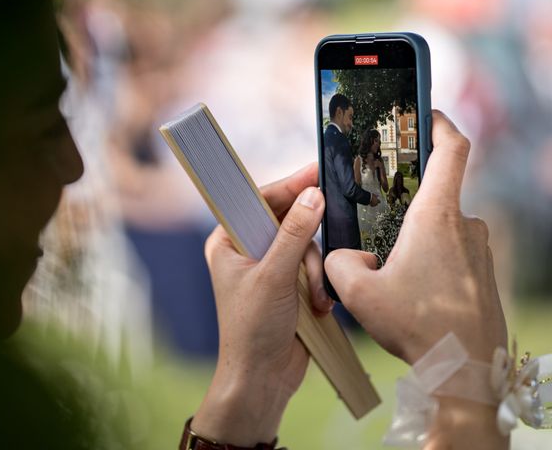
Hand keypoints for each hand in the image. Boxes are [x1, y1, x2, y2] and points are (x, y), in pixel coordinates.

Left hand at [192, 163, 333, 445]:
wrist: (262, 377)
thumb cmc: (252, 329)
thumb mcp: (274, 277)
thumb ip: (294, 235)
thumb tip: (312, 196)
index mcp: (228, 242)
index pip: (258, 200)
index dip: (287, 186)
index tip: (314, 172)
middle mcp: (247, 250)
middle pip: (287, 221)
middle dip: (306, 243)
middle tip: (323, 238)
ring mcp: (269, 267)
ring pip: (305, 246)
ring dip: (314, 272)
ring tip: (314, 299)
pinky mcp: (288, 284)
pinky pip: (312, 267)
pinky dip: (319, 284)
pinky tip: (318, 306)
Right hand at [325, 111, 507, 448]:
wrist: (466, 369)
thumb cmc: (418, 326)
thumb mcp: (358, 292)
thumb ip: (338, 262)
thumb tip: (343, 256)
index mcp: (437, 217)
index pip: (453, 148)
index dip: (440, 121)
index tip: (425, 111)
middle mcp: (465, 226)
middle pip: (437, 192)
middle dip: (406, 199)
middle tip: (381, 213)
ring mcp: (479, 251)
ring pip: (441, 228)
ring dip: (415, 236)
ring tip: (391, 264)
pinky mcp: (483, 274)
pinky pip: (452, 253)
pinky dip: (431, 259)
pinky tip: (412, 287)